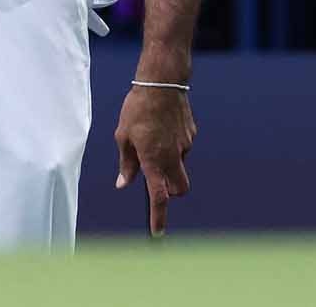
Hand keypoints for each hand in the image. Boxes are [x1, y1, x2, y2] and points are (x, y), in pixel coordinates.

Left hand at [114, 84, 196, 237]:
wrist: (162, 82)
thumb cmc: (137, 108)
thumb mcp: (123, 136)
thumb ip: (126, 163)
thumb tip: (124, 184)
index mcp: (153, 160)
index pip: (159, 197)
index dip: (158, 217)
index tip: (158, 233)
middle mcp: (173, 157)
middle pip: (180, 189)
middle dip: (172, 192)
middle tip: (156, 180)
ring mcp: (185, 146)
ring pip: (180, 165)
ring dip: (168, 162)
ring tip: (151, 136)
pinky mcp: (192, 134)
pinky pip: (182, 147)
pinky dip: (172, 145)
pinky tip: (161, 125)